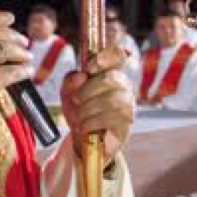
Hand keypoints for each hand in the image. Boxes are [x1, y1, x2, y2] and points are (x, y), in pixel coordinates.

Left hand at [60, 46, 133, 166]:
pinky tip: (84, 127)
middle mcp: (124, 86)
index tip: (89, 68)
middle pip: (110, 78)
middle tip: (76, 101)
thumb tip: (81, 76)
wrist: (83, 140)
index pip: (118, 56)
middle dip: (87, 91)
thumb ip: (70, 81)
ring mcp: (128, 104)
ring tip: (78, 118)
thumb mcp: (68, 94)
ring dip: (87, 109)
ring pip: (110, 99)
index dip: (106, 57)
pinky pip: (109, 118)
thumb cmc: (79, 112)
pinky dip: (90, 122)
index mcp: (110, 73)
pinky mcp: (127, 123)